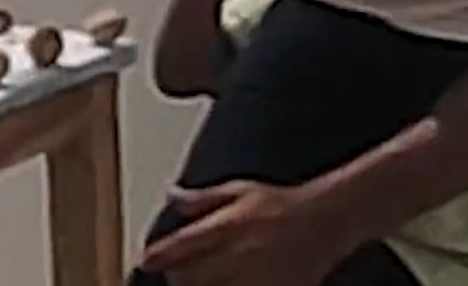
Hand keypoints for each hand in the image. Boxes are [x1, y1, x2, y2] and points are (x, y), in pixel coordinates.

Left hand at [140, 180, 353, 285]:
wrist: (322, 221)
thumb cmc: (279, 203)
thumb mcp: (238, 190)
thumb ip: (202, 199)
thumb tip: (171, 196)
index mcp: (228, 225)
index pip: (184, 244)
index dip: (160, 255)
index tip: (145, 261)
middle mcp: (239, 253)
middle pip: (192, 276)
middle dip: (176, 277)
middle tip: (171, 274)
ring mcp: (256, 277)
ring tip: (193, 281)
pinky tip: (224, 285)